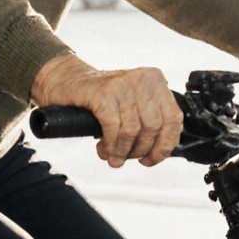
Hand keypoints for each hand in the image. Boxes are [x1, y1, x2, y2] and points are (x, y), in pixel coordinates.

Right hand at [31, 54, 182, 167]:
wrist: (65, 80)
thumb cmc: (100, 95)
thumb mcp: (132, 102)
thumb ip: (149, 118)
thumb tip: (161, 151)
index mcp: (155, 81)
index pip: (173, 119)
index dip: (164, 145)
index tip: (152, 159)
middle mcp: (142, 79)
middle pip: (153, 128)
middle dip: (139, 150)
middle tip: (125, 158)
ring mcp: (123, 85)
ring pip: (133, 131)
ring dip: (122, 151)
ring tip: (112, 156)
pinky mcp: (103, 93)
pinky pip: (114, 128)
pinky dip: (110, 145)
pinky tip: (103, 149)